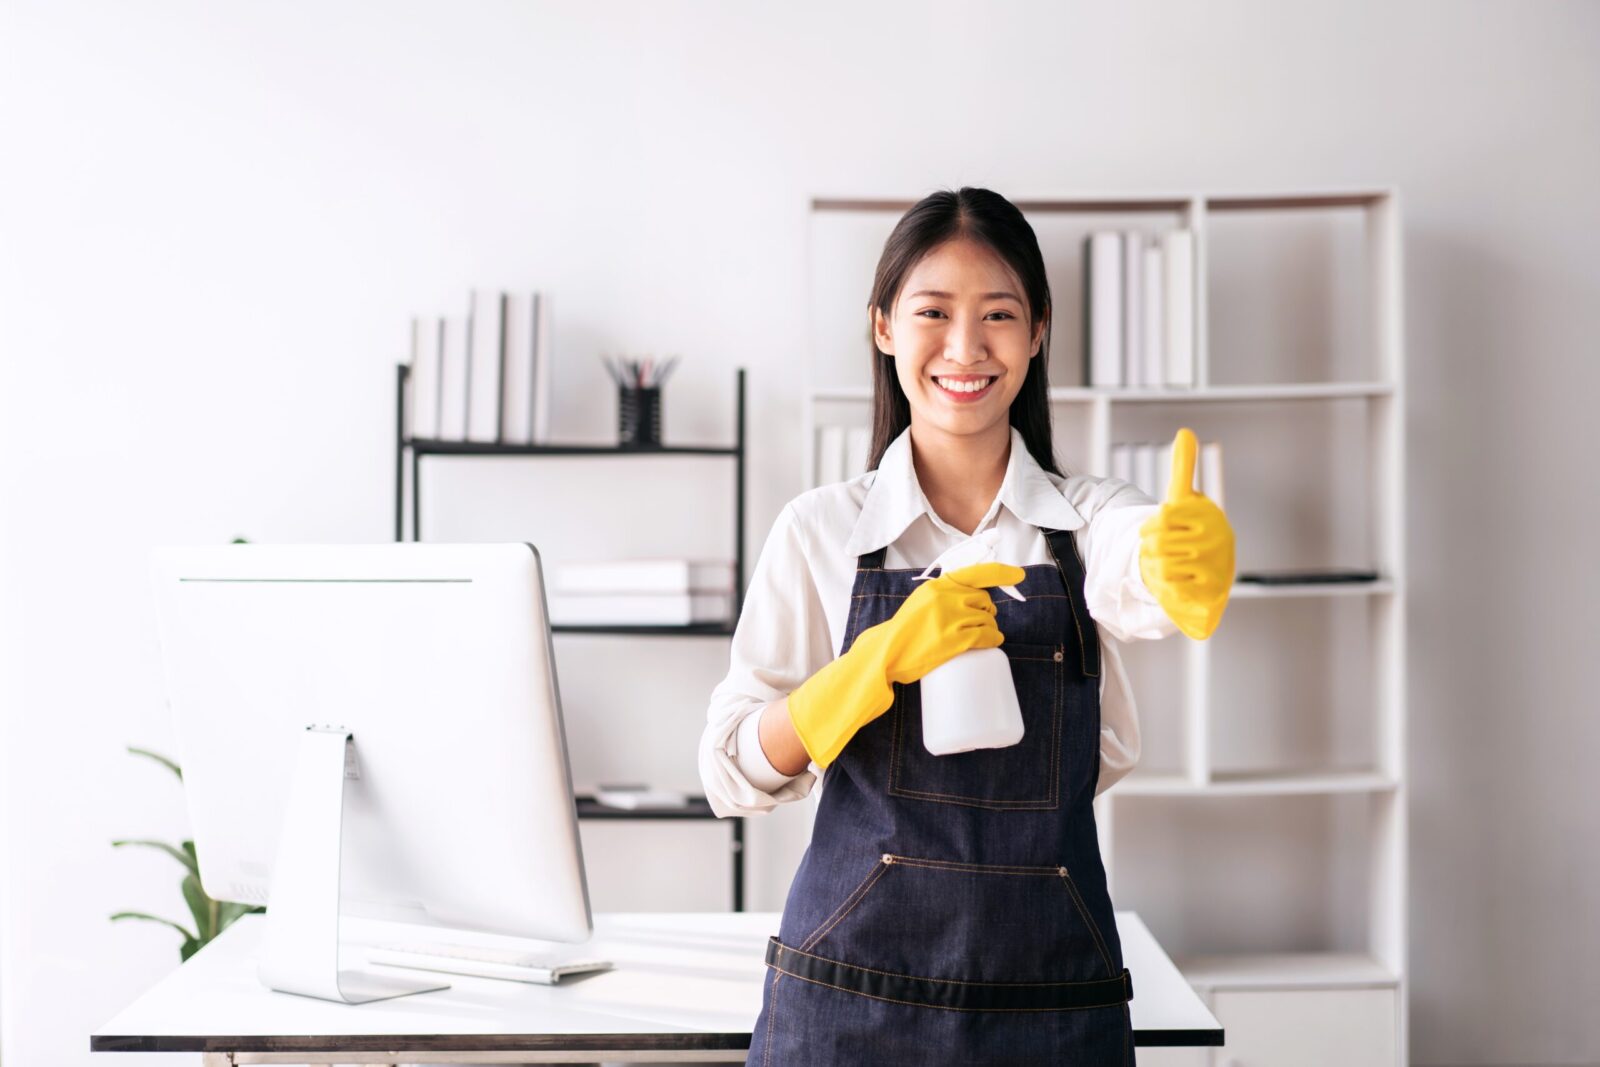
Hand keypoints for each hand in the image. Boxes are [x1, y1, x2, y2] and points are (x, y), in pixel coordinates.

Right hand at [879, 561, 1021, 683]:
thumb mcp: (922, 601)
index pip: (977, 573)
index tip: (1018, 575)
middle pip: (984, 600)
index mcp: (938, 586)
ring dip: (990, 627)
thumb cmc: (905, 630)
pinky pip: (986, 635)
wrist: (887, 653)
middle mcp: (946, 598)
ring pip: (987, 618)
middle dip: (987, 610)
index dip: (1002, 573)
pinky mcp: (954, 640)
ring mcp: (950, 619)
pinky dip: (993, 638)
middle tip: (980, 621)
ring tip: (982, 636)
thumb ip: (944, 595)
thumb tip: (973, 596)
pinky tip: (994, 642)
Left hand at [1138, 428, 1233, 639]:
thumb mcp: (1185, 498)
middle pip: (1158, 543)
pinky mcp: (1210, 589)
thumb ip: (1183, 467)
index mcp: (1207, 513)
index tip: (1156, 529)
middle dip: (1151, 549)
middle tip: (1162, 551)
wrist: (1212, 571)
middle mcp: (1215, 537)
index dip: (1150, 527)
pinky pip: (1171, 587)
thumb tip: (1186, 431)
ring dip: (1157, 567)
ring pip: (1161, 564)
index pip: (1161, 518)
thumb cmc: (1193, 531)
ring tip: (1171, 565)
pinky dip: (1166, 585)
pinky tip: (1178, 581)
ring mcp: (1214, 563)